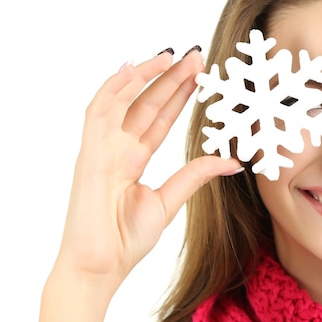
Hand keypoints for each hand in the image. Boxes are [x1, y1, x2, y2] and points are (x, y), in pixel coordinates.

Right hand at [54, 49, 241, 290]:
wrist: (100, 267)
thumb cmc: (126, 239)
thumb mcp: (170, 201)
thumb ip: (195, 176)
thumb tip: (232, 162)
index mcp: (132, 160)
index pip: (159, 119)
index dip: (178, 96)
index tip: (200, 75)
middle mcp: (116, 149)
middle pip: (146, 105)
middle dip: (170, 79)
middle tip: (195, 55)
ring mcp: (101, 149)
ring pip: (124, 101)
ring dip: (146, 76)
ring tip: (172, 55)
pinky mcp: (89, 154)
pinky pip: (99, 112)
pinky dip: (114, 88)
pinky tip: (132, 67)